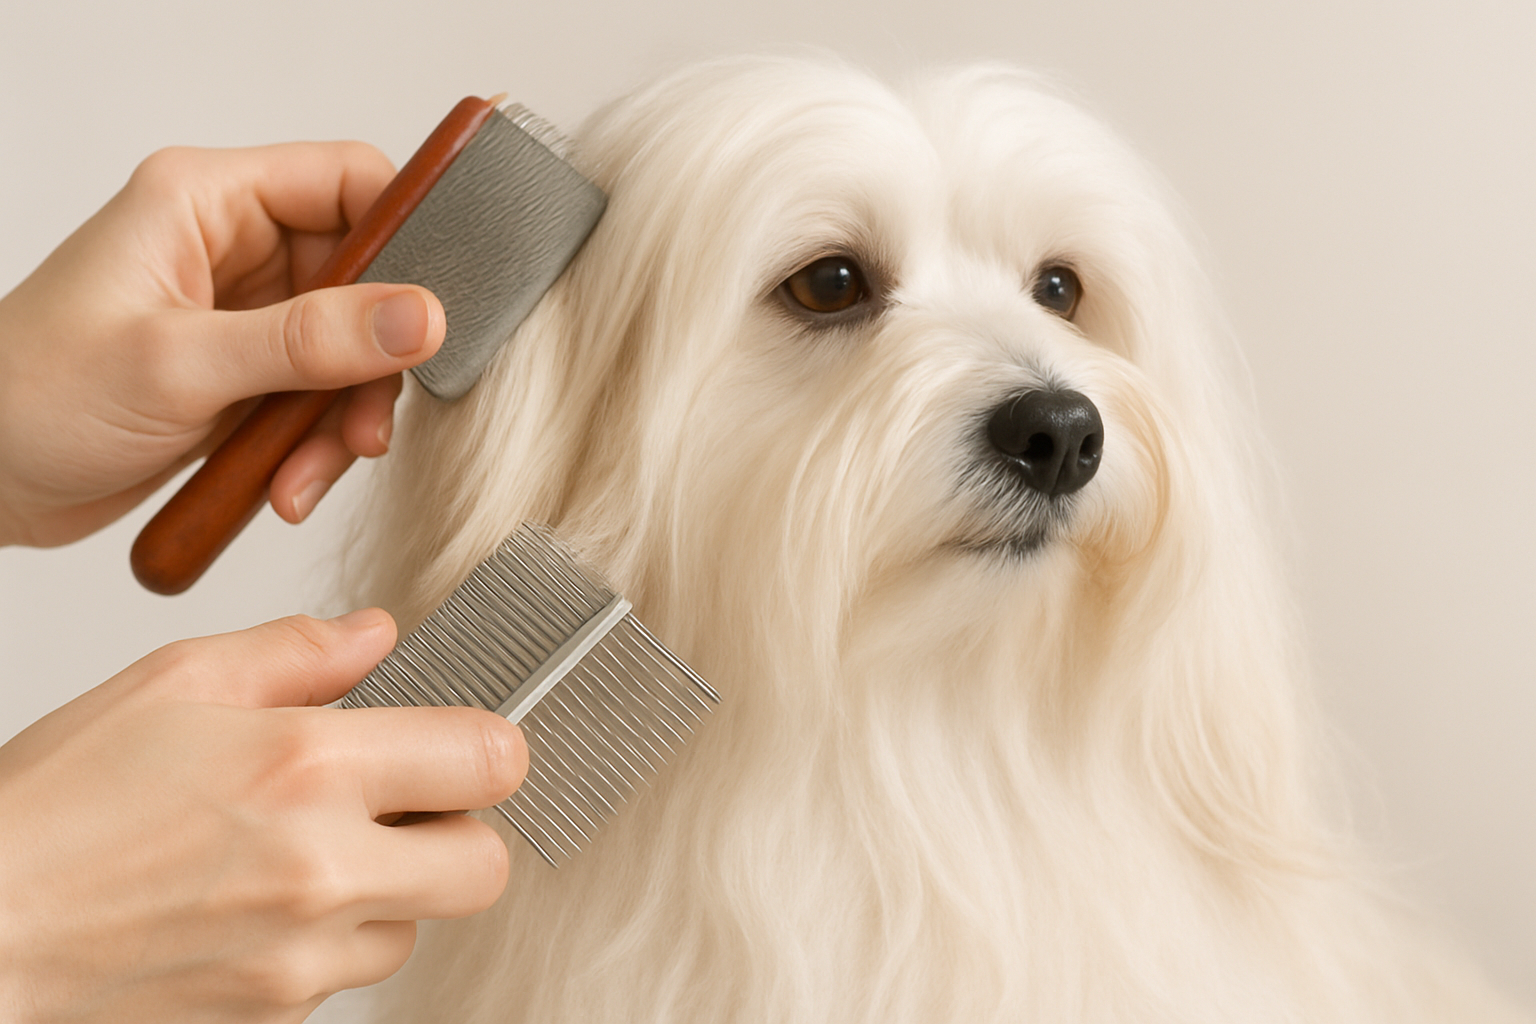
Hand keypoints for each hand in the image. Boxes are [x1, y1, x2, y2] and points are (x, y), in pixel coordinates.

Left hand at [0, 143, 445, 547]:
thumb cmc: (32, 397)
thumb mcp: (179, 365)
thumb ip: (309, 341)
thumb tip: (421, 317)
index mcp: (207, 202)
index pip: (348, 181)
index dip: (407, 234)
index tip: (438, 307)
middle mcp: (233, 248)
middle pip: (365, 281)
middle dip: (373, 362)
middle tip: (364, 424)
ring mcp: (243, 315)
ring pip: (351, 351)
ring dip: (342, 420)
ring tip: (307, 474)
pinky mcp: (245, 375)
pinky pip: (320, 399)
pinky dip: (316, 447)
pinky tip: (285, 485)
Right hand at [0, 609, 526, 1021]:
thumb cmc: (53, 808)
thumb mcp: (170, 685)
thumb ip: (295, 651)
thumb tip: (377, 636)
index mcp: (308, 768)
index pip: (490, 759)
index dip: (489, 746)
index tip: (461, 742)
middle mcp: (322, 869)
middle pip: (486, 863)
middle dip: (462, 829)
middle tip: (401, 803)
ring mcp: (302, 956)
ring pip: (418, 924)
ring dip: (391, 889)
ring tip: (309, 854)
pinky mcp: (276, 1015)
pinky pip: (350, 974)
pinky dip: (331, 938)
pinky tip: (263, 903)